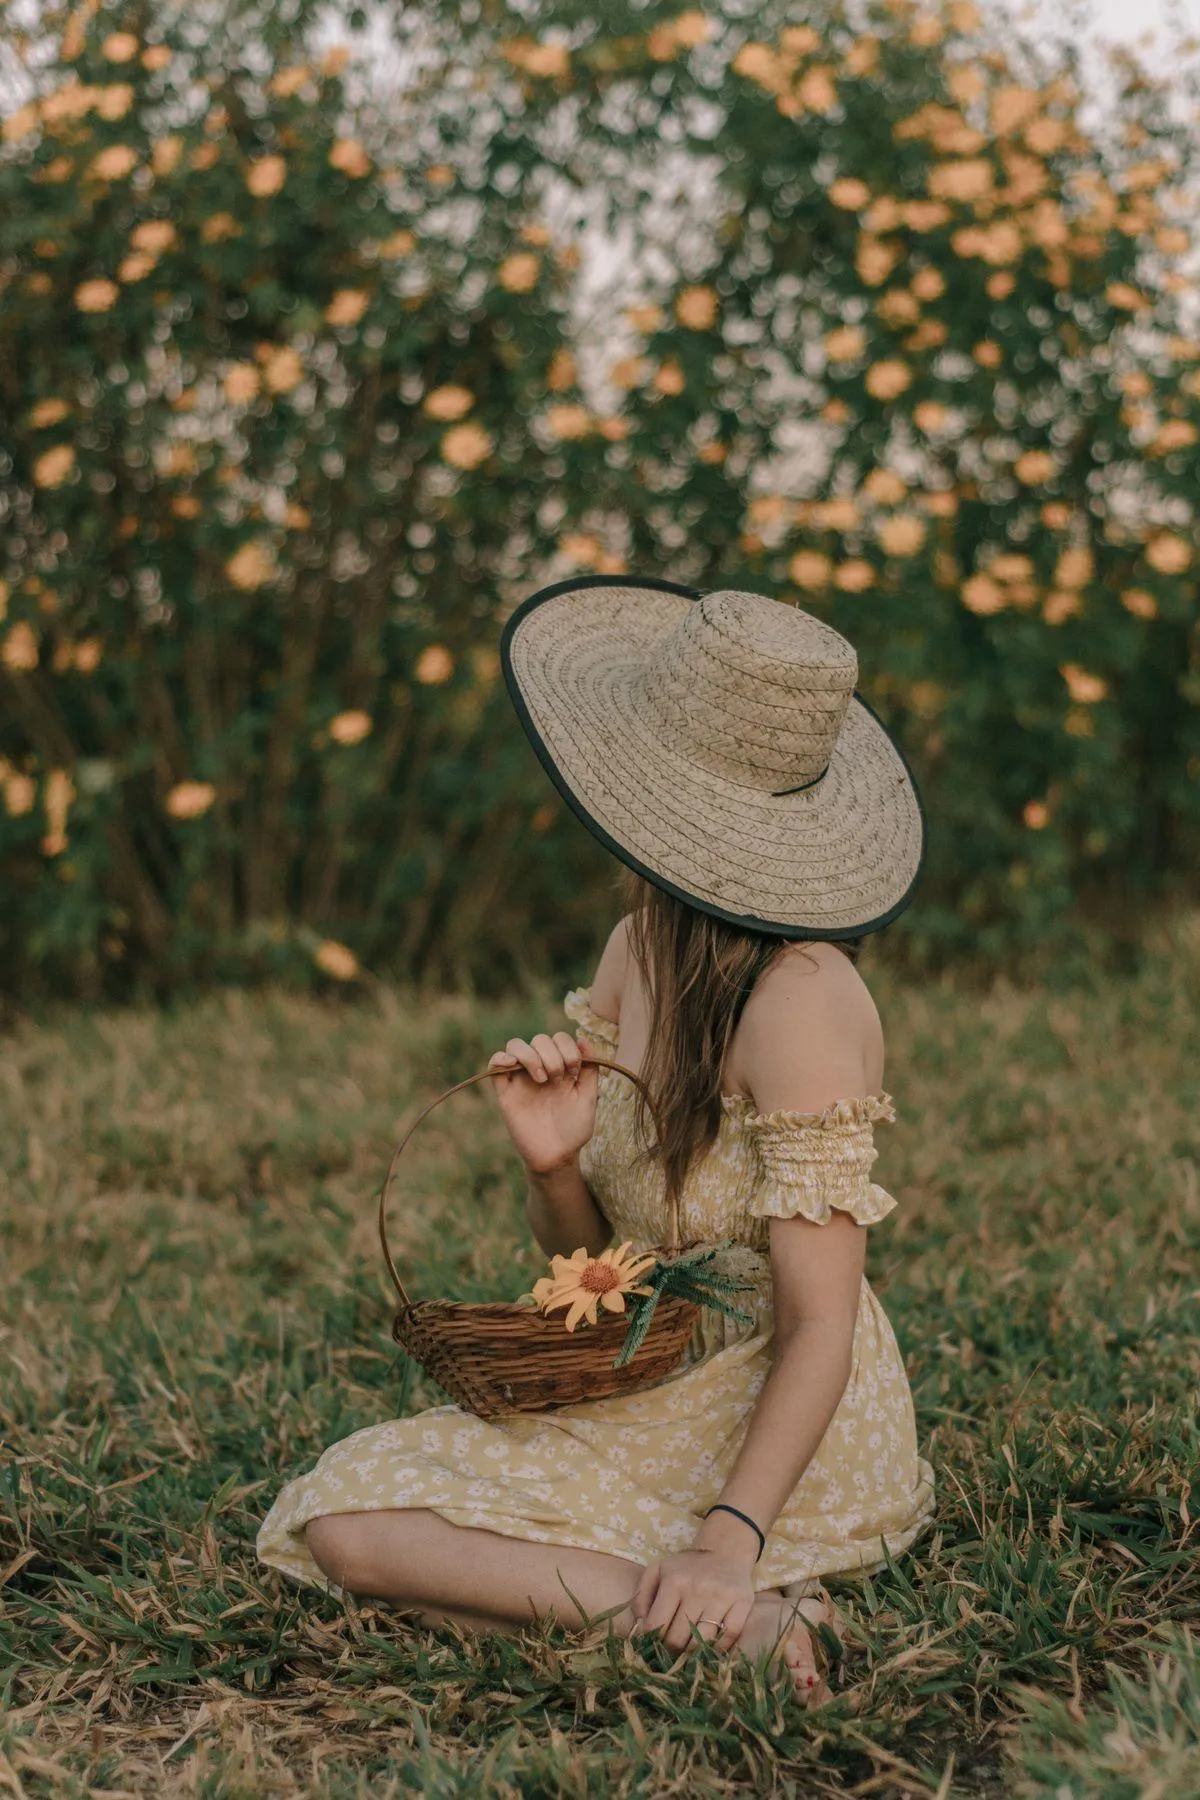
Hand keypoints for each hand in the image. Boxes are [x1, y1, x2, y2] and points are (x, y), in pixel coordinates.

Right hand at [488, 1031, 598, 1175]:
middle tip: (558, 1078)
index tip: (573, 1071)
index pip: (559, 1038)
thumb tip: (584, 1038)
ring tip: (541, 1078)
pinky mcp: (505, 1091)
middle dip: (552, 1055)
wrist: (557, 1156)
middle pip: (539, 1039)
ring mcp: (521, 1078)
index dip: (567, 1048)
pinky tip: (511, 1064)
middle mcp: (540, 1068)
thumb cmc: (574, 1129)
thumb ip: (590, 1069)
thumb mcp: (588, 1097)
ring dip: (530, 1055)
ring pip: (515, 1046)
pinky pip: (494, 1065)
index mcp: (561, 1067)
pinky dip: (500, 1058)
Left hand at [632, 1547, 756, 1652]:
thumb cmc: (687, 1566)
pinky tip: (710, 1648)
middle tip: (671, 1655)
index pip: (657, 1625)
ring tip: (688, 1656)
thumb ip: (641, 1597)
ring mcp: (721, 1597)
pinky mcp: (742, 1602)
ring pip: (702, 1642)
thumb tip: (639, 1627)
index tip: (653, 1647)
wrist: (724, 1550)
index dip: (652, 1641)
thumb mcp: (658, 1571)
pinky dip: (719, 1649)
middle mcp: (697, 1589)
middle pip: (678, 1638)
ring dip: (693, 1655)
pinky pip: (729, 1636)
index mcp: (674, 1581)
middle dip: (671, 1652)